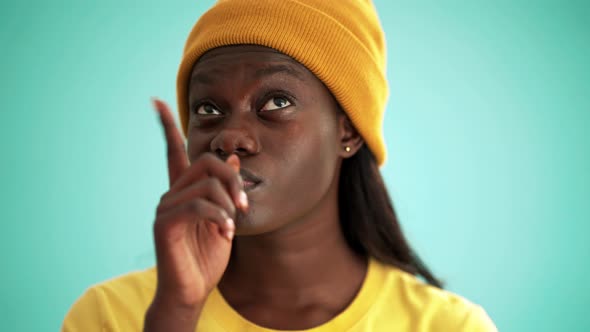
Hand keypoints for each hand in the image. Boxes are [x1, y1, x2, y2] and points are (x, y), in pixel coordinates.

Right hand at [149, 98, 247, 311]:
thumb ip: (225, 191)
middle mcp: (171, 193)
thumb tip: (231, 159)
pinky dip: (219, 217)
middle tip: (244, 205)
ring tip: (232, 226)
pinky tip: (225, 233)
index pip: (173, 151)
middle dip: (233, 180)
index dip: (166, 126)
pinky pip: (198, 205)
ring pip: (207, 184)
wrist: (192, 290)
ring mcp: (165, 207)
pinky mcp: (165, 223)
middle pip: (207, 161)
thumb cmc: (207, 256)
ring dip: (228, 205)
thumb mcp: (224, 219)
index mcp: (184, 190)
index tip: (155, 101)